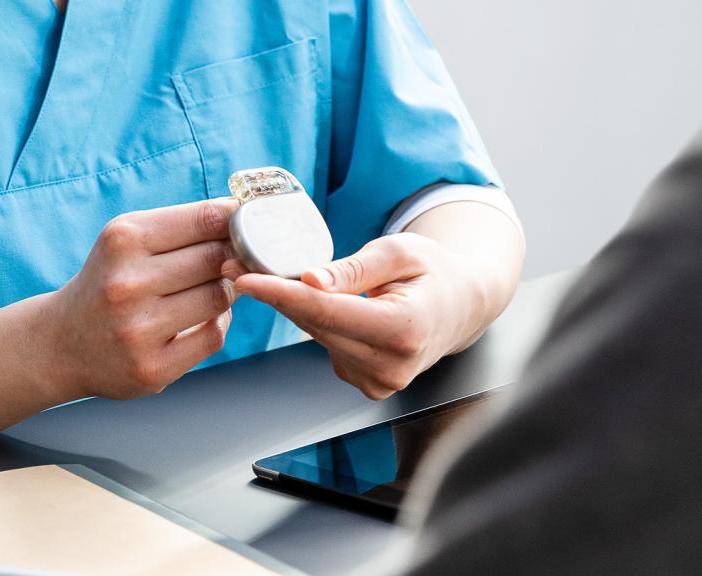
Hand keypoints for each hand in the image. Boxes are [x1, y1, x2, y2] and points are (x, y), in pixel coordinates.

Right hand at [49, 198, 238, 399]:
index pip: (204, 220)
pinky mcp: (152, 367)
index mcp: (123, 240)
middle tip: (235, 258)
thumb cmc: (107, 282)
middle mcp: (127, 283)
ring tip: (213, 287)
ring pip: (219, 296)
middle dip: (233, 256)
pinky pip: (214, 335)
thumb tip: (243, 216)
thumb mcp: (128, 241)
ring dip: (227, 290)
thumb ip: (182, 227)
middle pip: (216, 259)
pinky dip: (217, 323)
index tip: (245, 223)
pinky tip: (202, 318)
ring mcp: (139, 329)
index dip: (235, 220)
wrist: (61, 344)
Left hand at [224, 233, 488, 399]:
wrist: (460, 306)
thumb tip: (309, 281)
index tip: (246, 280)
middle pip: (316, 327)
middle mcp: (392, 365)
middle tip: (242, 266)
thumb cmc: (434, 273)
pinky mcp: (370, 385)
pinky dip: (320, 325)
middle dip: (277, 295)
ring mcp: (380, 381)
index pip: (327, 312)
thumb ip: (353, 269)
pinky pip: (329, 348)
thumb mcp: (399, 253)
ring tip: (282, 280)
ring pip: (318, 338)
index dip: (281, 295)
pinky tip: (329, 306)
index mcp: (404, 329)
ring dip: (296, 309)